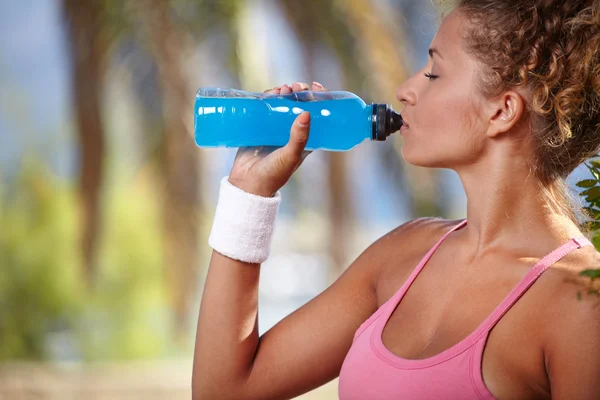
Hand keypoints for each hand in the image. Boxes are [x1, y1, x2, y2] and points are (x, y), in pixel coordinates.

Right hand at [228, 81, 327, 196]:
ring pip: (282, 104)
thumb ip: (299, 137)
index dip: (320, 99)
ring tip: (282, 89)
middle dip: (299, 93)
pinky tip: (268, 93)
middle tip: (296, 87)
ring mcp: (274, 129)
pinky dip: (267, 98)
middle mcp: (291, 132)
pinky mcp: (259, 127)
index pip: (317, 115)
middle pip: (299, 105)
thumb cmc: (274, 174)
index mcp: (304, 140)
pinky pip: (264, 108)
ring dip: (283, 93)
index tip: (318, 87)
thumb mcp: (291, 156)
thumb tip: (307, 113)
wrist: (248, 183)